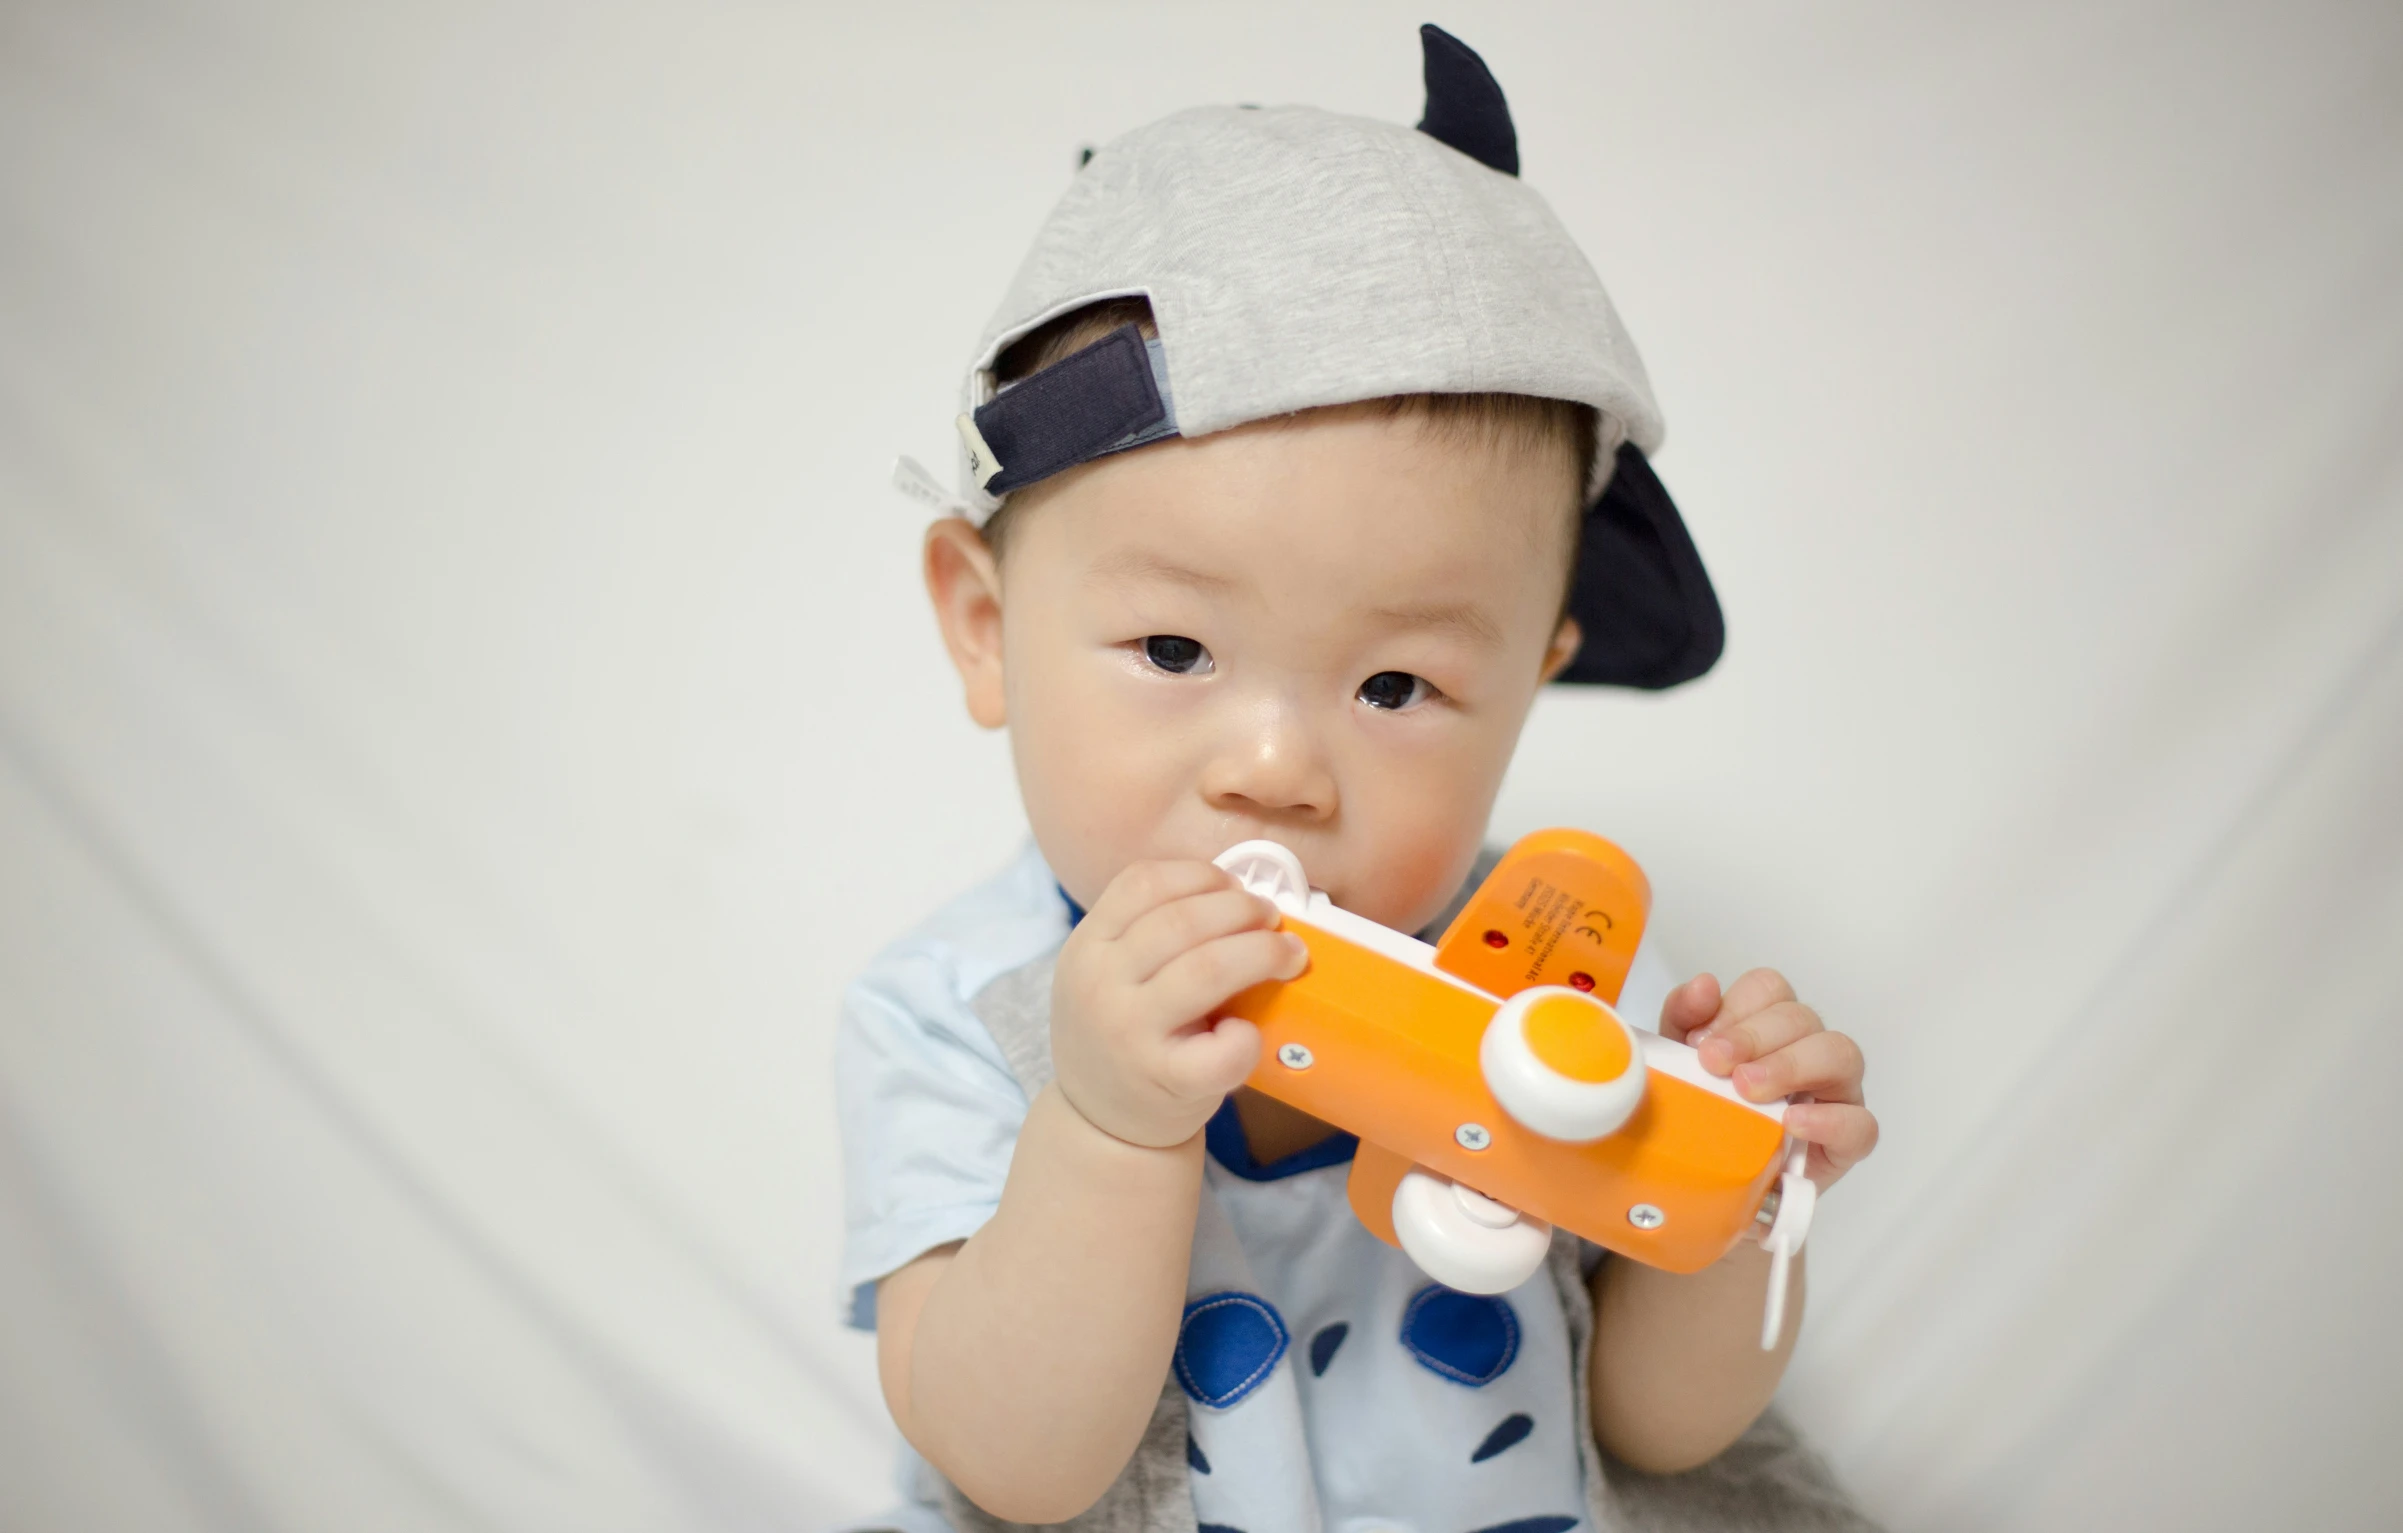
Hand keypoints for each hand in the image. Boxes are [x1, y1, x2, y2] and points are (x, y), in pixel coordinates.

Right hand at [1049, 860, 1307, 1148]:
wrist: (1099, 1123)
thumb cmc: (1123, 1033)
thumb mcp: (1109, 974)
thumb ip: (1149, 933)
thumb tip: (1240, 895)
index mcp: (1087, 946)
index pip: (1143, 883)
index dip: (1201, 876)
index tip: (1235, 887)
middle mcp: (1099, 984)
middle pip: (1183, 920)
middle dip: (1243, 910)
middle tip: (1272, 920)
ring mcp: (1129, 1033)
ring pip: (1207, 969)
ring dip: (1262, 953)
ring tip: (1287, 955)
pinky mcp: (1164, 1080)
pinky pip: (1222, 1049)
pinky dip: (1247, 1036)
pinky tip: (1249, 1033)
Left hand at [1659, 969, 1875, 1191]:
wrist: (1710, 1188)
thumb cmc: (1704, 1117)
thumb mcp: (1680, 1063)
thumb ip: (1684, 1018)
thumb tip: (1704, 985)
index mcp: (1769, 1027)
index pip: (1769, 989)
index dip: (1736, 1006)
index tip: (1699, 1039)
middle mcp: (1807, 1050)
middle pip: (1801, 1017)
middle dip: (1754, 1036)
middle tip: (1715, 1064)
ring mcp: (1835, 1093)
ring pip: (1840, 1054)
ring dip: (1790, 1066)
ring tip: (1748, 1089)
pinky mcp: (1847, 1142)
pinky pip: (1859, 1123)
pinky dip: (1827, 1119)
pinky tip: (1791, 1122)